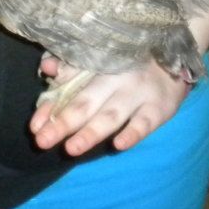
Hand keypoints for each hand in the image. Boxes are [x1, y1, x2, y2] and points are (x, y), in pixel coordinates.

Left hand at [29, 56, 190, 156]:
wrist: (174, 60)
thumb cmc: (128, 63)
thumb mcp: (101, 60)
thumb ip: (71, 67)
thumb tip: (47, 69)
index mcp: (97, 67)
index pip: (68, 88)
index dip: (51, 107)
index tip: (34, 126)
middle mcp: (116, 79)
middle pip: (86, 103)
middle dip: (63, 123)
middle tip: (42, 141)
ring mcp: (138, 94)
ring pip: (112, 115)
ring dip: (91, 132)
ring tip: (72, 148)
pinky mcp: (159, 108)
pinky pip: (145, 122)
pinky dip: (133, 133)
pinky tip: (119, 144)